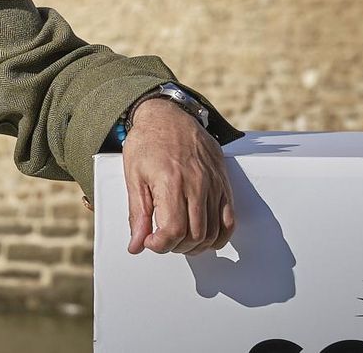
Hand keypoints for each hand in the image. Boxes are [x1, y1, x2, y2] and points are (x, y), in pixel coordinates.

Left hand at [121, 97, 233, 254]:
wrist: (167, 115)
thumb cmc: (148, 143)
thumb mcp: (133, 177)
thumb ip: (137, 214)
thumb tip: (136, 245)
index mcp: (171, 182)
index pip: (174, 230)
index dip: (161, 245)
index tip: (150, 243)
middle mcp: (197, 183)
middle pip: (195, 235)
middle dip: (176, 247)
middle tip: (162, 240)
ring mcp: (214, 183)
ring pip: (213, 232)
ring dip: (196, 245)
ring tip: (179, 240)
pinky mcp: (223, 182)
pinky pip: (229, 219)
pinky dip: (219, 236)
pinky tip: (205, 238)